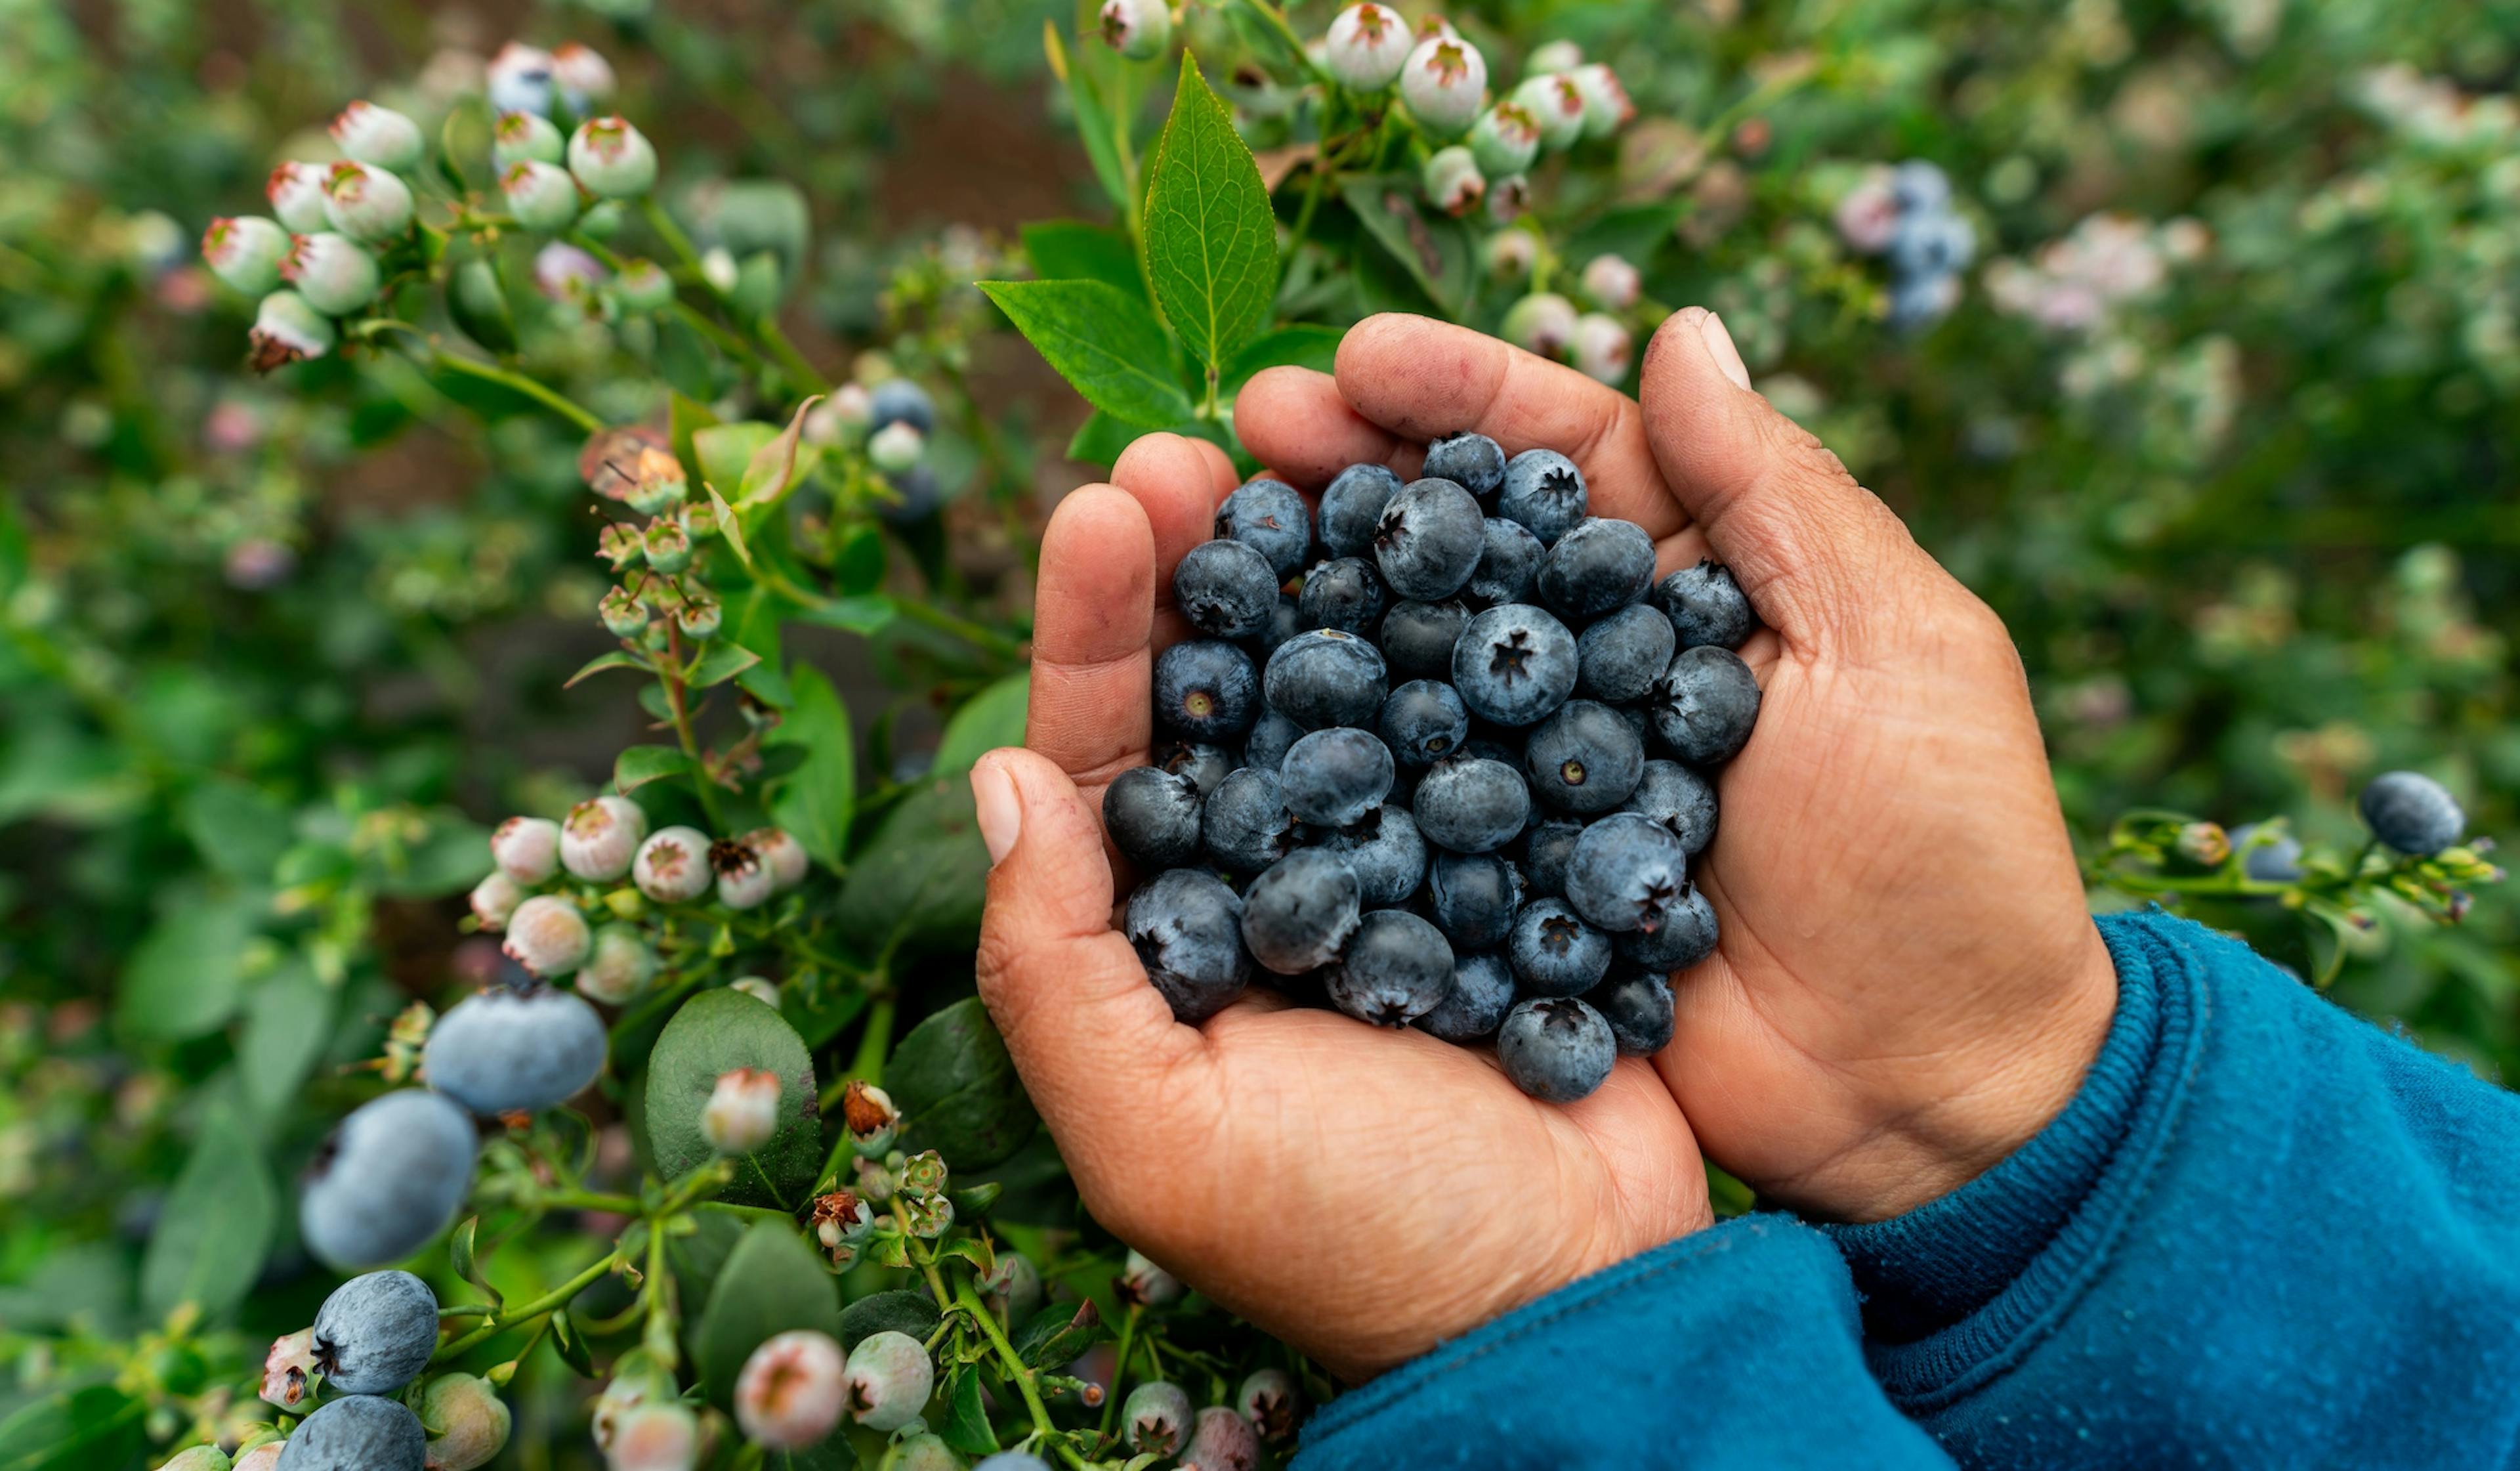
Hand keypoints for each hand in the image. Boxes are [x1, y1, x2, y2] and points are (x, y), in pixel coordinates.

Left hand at [969, 433, 1710, 1381]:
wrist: (1580, 1297)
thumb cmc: (1358, 1236)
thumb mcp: (1162, 1135)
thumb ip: (1053, 968)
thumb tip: (1002, 778)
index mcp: (1164, 941)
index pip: (1103, 758)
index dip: (1096, 630)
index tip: (1102, 500)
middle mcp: (1267, 881)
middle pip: (1217, 689)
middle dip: (1195, 561)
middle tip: (1191, 439)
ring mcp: (1395, 857)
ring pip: (1343, 678)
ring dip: (1322, 563)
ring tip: (1314, 445)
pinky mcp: (1512, 851)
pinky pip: (1476, 717)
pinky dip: (1461, 625)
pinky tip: (1459, 531)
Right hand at [1237, 310, 2118, 1222]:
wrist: (1929, 1097)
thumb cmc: (1948, 860)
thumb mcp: (1895, 648)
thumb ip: (1780, 495)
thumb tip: (1683, 328)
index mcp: (1703, 580)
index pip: (1567, 453)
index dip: (1460, 397)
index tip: (1353, 358)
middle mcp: (1602, 663)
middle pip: (1458, 537)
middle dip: (1350, 473)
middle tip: (1240, 431)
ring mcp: (1538, 778)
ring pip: (1404, 658)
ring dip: (1303, 594)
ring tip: (1197, 539)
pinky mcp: (1497, 888)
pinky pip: (1394, 806)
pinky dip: (1314, 756)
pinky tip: (1226, 707)